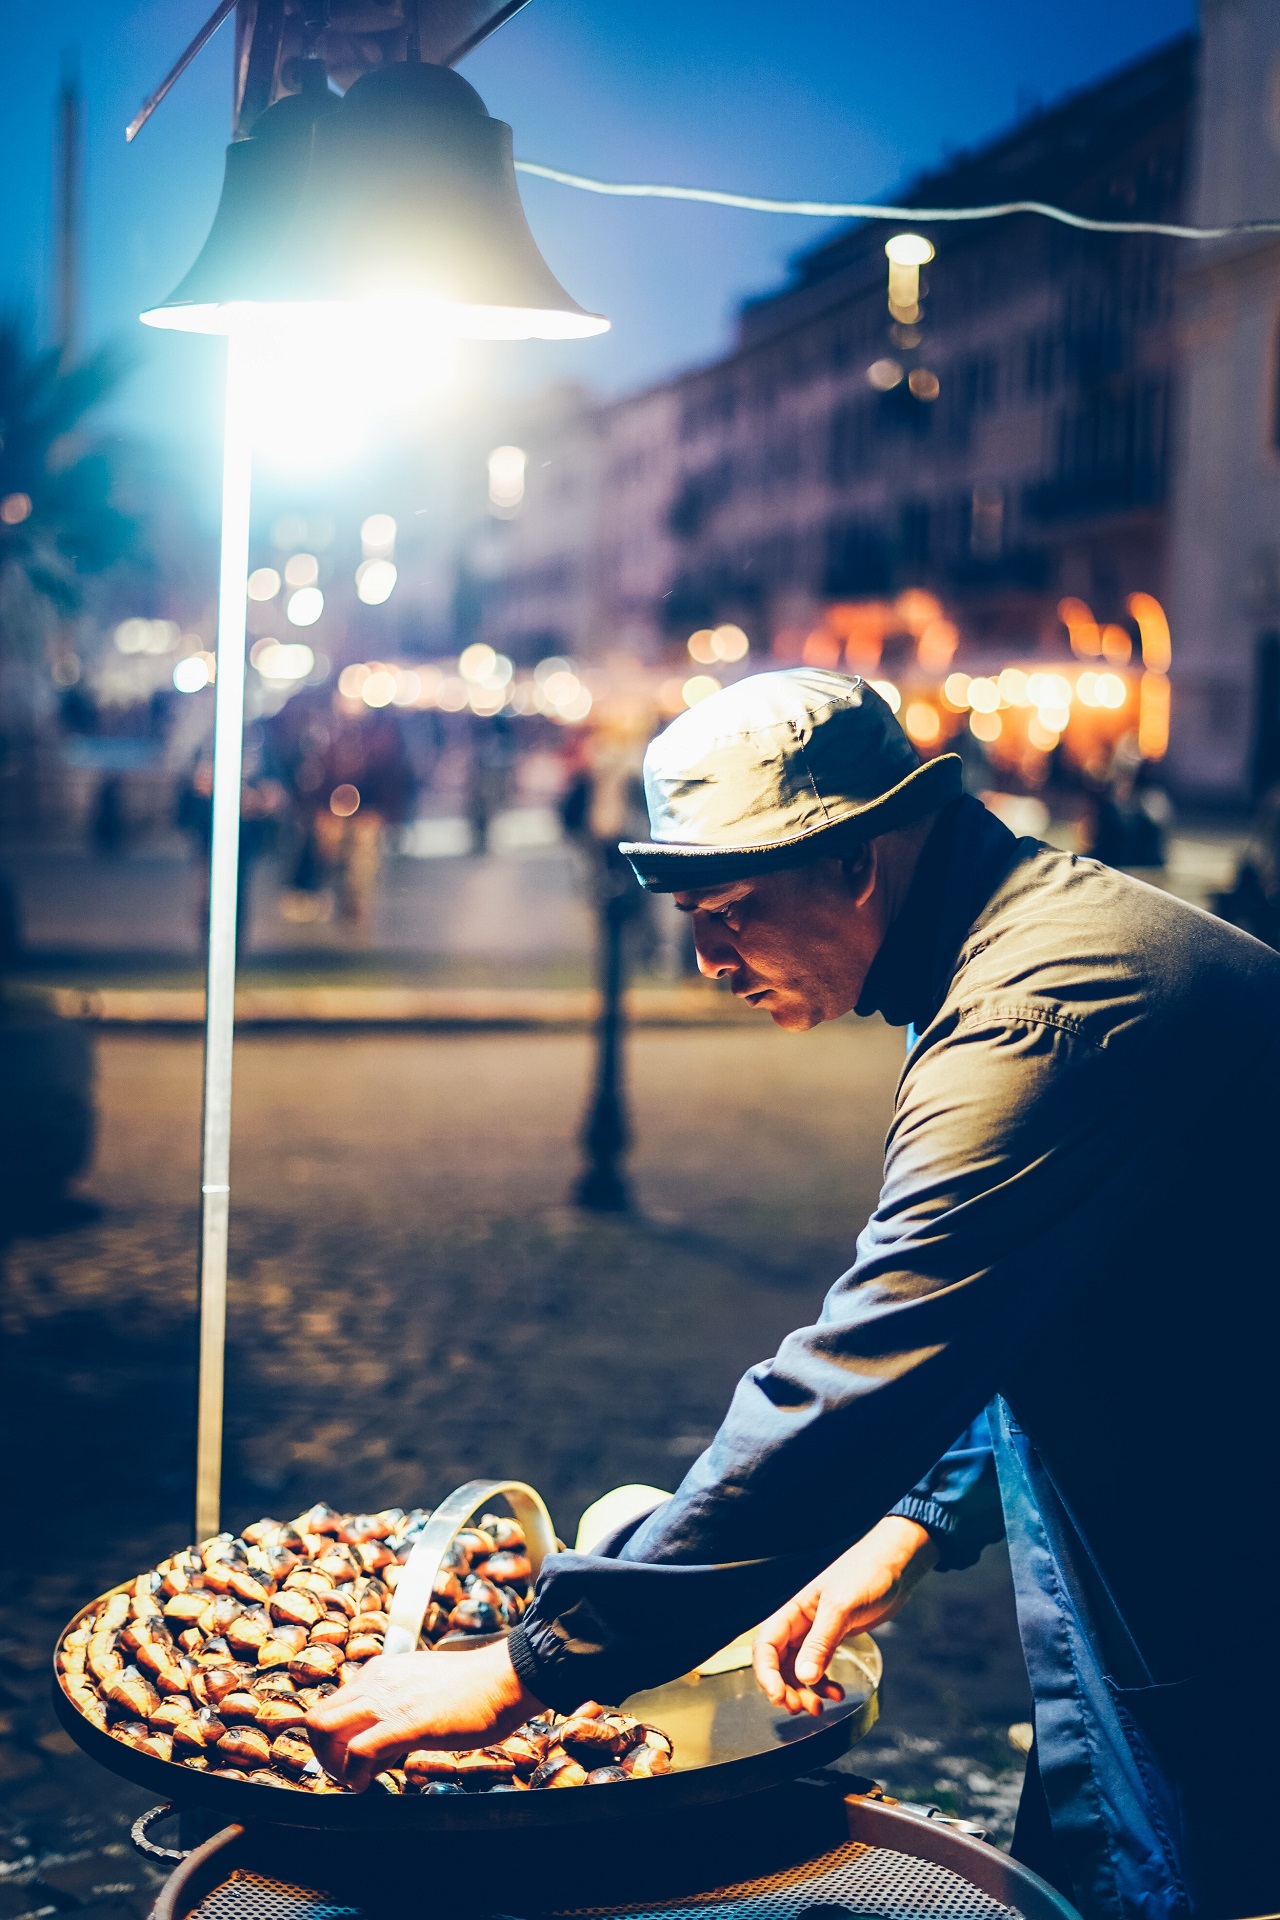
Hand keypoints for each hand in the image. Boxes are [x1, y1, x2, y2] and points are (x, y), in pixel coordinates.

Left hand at [306, 1638, 540, 1791]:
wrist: (502, 1680)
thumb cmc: (470, 1688)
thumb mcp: (420, 1686)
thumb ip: (395, 1708)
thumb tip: (380, 1745)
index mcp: (380, 1671)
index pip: (332, 1705)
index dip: (333, 1739)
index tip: (349, 1759)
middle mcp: (376, 1680)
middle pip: (317, 1718)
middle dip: (322, 1753)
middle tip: (345, 1774)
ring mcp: (388, 1700)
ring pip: (325, 1730)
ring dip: (332, 1765)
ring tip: (356, 1780)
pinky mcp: (405, 1723)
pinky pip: (358, 1750)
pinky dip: (353, 1774)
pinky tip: (368, 1784)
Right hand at [753, 1516, 938, 1716]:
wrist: (896, 1566)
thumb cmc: (866, 1574)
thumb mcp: (841, 1607)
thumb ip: (821, 1642)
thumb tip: (803, 1677)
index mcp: (793, 1610)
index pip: (765, 1644)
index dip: (765, 1673)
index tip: (779, 1697)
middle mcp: (801, 1623)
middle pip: (778, 1663)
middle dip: (785, 1689)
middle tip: (801, 1708)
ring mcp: (818, 1632)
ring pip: (799, 1670)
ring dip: (804, 1692)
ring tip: (820, 1708)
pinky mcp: (836, 1638)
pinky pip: (820, 1668)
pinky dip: (824, 1684)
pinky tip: (837, 1693)